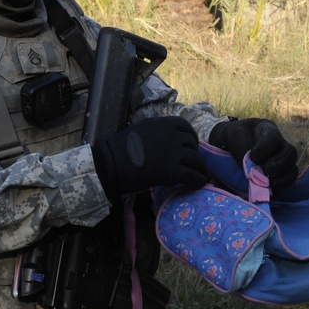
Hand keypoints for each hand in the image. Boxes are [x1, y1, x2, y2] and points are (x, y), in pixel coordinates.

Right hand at [92, 116, 207, 197]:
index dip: (190, 138)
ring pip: (196, 160)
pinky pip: (193, 176)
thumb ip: (157, 132)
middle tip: (190, 164)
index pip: (186, 127)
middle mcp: (171, 135)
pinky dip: (197, 181)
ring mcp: (173, 152)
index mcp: (162, 123)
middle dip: (193, 154)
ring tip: (197, 175)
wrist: (110, 165)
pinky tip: (197, 184)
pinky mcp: (172, 171)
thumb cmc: (119, 149)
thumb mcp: (141, 130)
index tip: (189, 146)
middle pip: (192, 144)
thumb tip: (170, 139)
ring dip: (199, 168)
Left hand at [209, 118, 298, 190]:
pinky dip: (282, 185)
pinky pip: (289, 180)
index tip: (253, 156)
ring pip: (293, 167)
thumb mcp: (233, 136)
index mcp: (267, 130)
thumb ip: (241, 148)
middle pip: (290, 152)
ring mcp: (282, 159)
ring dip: (283, 176)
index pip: (274, 136)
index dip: (267, 146)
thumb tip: (253, 168)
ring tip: (269, 182)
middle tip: (266, 170)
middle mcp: (279, 144)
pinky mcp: (280, 174)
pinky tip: (271, 188)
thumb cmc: (233, 137)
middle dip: (279, 163)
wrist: (227, 145)